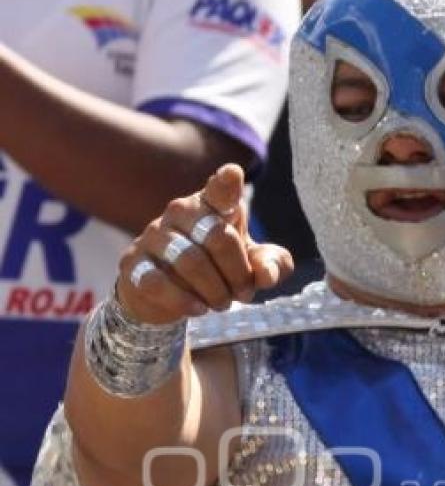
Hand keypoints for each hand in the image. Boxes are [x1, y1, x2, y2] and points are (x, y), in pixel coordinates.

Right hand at [116, 163, 292, 324]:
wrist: (166, 295)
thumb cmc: (216, 269)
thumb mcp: (250, 266)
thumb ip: (271, 265)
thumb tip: (268, 274)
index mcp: (211, 205)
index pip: (220, 189)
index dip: (226, 183)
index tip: (233, 176)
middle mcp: (179, 212)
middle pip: (217, 236)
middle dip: (238, 273)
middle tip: (243, 294)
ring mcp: (153, 236)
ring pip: (190, 261)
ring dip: (215, 290)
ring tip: (221, 303)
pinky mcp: (133, 264)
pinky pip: (158, 282)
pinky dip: (184, 300)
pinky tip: (198, 309)